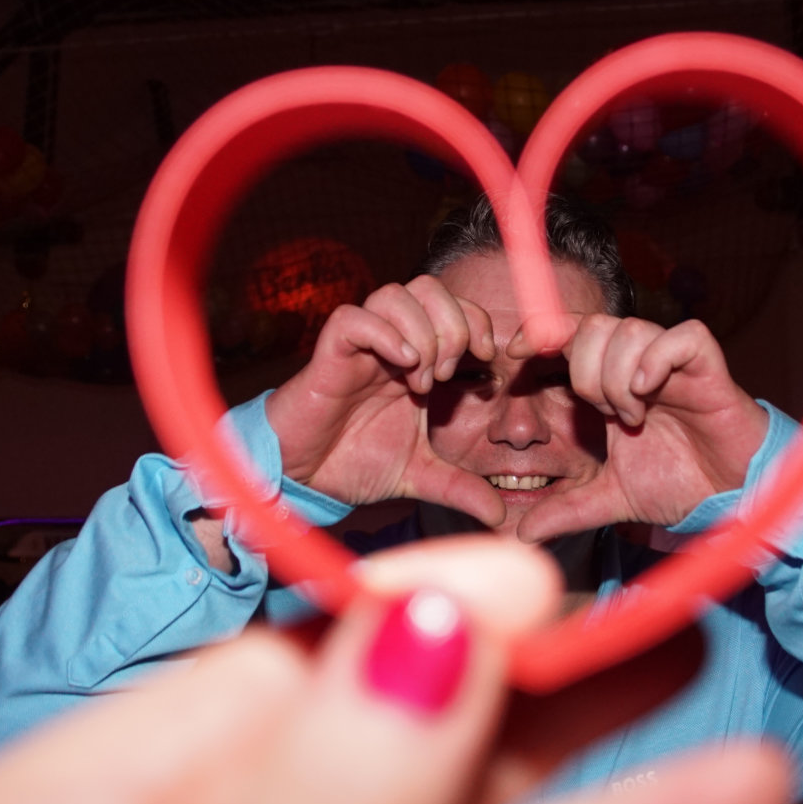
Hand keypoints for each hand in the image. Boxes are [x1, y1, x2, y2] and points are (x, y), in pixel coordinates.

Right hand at [266, 277, 507, 526]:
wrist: (303, 477)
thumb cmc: (353, 463)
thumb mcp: (420, 476)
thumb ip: (460, 487)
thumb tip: (499, 514)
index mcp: (416, 359)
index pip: (455, 307)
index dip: (477, 322)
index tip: (485, 362)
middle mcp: (390, 344)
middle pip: (429, 289)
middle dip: (452, 325)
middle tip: (446, 374)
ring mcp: (360, 346)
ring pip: (394, 295)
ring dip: (420, 333)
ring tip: (420, 380)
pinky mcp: (329, 355)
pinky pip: (353, 318)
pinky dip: (383, 334)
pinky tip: (400, 367)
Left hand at [514, 316, 767, 544]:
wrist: (732, 499)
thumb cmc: (682, 486)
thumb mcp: (611, 498)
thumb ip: (568, 508)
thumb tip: (523, 534)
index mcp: (614, 384)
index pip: (572, 336)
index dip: (542, 335)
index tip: (515, 356)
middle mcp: (641, 366)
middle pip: (595, 326)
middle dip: (584, 368)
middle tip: (603, 412)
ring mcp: (674, 364)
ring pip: (630, 330)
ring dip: (618, 375)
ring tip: (633, 416)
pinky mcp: (709, 368)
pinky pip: (680, 337)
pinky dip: (656, 361)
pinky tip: (649, 395)